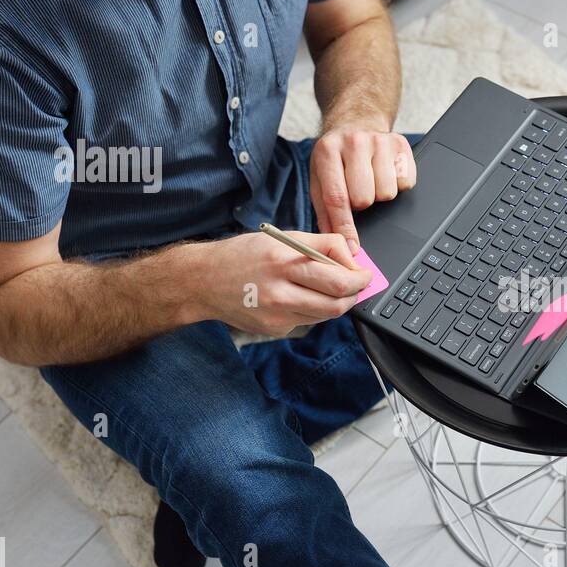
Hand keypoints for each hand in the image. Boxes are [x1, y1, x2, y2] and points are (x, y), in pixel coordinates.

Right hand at [187, 231, 371, 336]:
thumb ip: (321, 244)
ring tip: (330, 288)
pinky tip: (298, 297)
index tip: (364, 272)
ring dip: (337, 302)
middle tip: (359, 284)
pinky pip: (307, 320)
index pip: (339, 277)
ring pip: (327, 314)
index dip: (360, 276)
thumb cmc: (242, 255)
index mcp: (284, 262)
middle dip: (356, 293)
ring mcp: (278, 315)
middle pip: (338, 302)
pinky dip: (313, 309)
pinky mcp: (275, 329)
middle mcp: (281, 292)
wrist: (202, 282)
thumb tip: (353, 254)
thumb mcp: (281, 238)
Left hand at [309, 121, 416, 252]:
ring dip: (380, 194)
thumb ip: (325, 212)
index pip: (337, 198)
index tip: (352, 248)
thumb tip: (340, 243)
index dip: (345, 227)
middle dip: (362, 203)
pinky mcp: (401, 144)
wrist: (356, 121)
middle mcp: (354, 142)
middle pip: (365, 198)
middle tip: (358, 192)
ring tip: (371, 180)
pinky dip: (397, 184)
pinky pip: (406, 182)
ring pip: (387, 192)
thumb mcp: (320, 178)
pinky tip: (385, 172)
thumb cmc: (336, 156)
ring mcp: (380, 141)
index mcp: (328, 151)